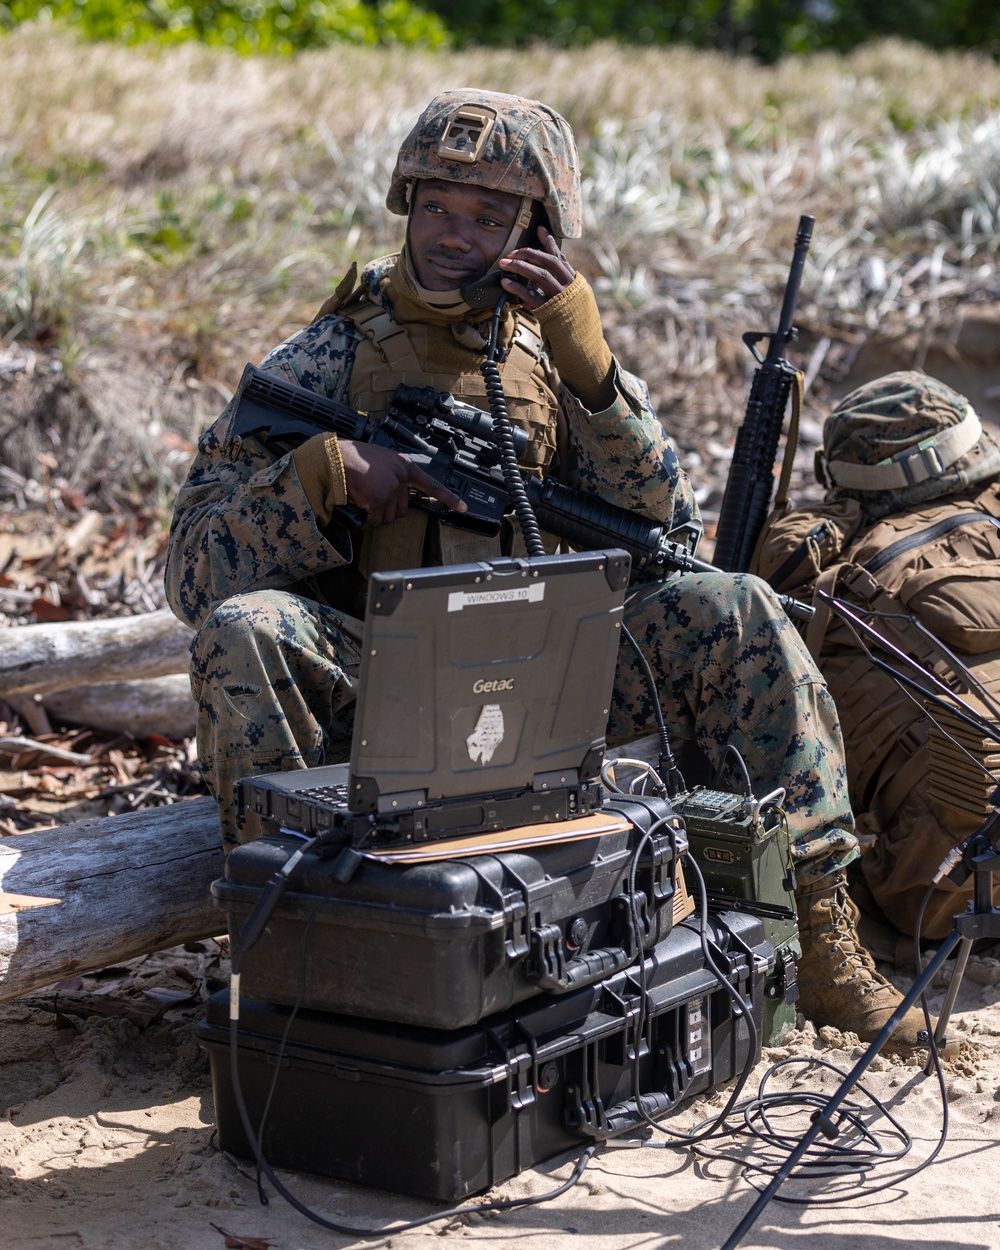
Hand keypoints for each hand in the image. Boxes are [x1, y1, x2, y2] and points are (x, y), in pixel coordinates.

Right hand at [339, 441, 466, 527]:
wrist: (335, 459)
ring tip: (361, 500)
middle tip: (370, 500)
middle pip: (403, 509)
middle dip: (387, 511)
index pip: (431, 484)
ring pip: (388, 518)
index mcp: (403, 465)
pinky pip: (374, 521)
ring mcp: (392, 488)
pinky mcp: (380, 499)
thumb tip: (391, 496)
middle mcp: (401, 477)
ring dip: (374, 516)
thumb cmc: (351, 460)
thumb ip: (390, 475)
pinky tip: (358, 511)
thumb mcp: (379, 462)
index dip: (448, 498)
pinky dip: (364, 522)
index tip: (463, 508)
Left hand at [497, 226, 574, 309]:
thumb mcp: (572, 296)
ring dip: (521, 267)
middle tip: (511, 253)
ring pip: (541, 276)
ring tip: (504, 264)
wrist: (583, 340)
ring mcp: (560, 298)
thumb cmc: (573, 317)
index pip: (560, 258)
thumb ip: (560, 281)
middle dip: (529, 254)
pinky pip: (532, 297)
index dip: (549, 243)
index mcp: (574, 281)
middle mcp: (568, 286)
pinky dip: (518, 289)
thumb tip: (546, 270)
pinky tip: (506, 283)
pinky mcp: (551, 311)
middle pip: (549, 262)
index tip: (539, 228)